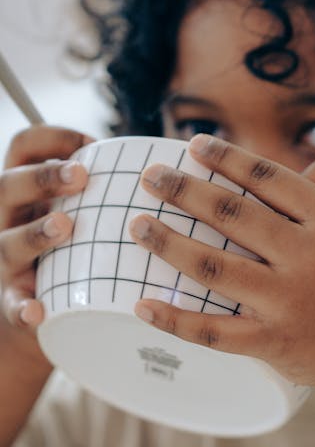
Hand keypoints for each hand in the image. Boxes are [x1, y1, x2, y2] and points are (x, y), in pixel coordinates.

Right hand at [0, 126, 90, 367]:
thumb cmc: (75, 245)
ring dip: (34, 233)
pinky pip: (12, 304)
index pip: (23, 147)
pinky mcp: (12, 300)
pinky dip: (22, 307)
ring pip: (7, 243)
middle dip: (42, 177)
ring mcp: (7, 260)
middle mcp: (7, 219)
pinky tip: (38, 309)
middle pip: (7, 186)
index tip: (90, 142)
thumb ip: (106, 189)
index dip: (51, 137)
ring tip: (64, 225)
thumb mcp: (80, 209)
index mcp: (26, 190)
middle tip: (80, 175)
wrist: (44, 306)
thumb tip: (167, 168)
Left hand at [129, 134, 314, 405]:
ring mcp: (286, 302)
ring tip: (138, 225)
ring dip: (168, 242)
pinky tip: (142, 304)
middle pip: (232, 214)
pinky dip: (174, 319)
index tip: (194, 145)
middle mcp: (307, 257)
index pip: (268, 178)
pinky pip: (213, 331)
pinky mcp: (271, 343)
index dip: (228, 158)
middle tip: (151, 177)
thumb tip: (298, 166)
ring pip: (213, 267)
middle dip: (184, 190)